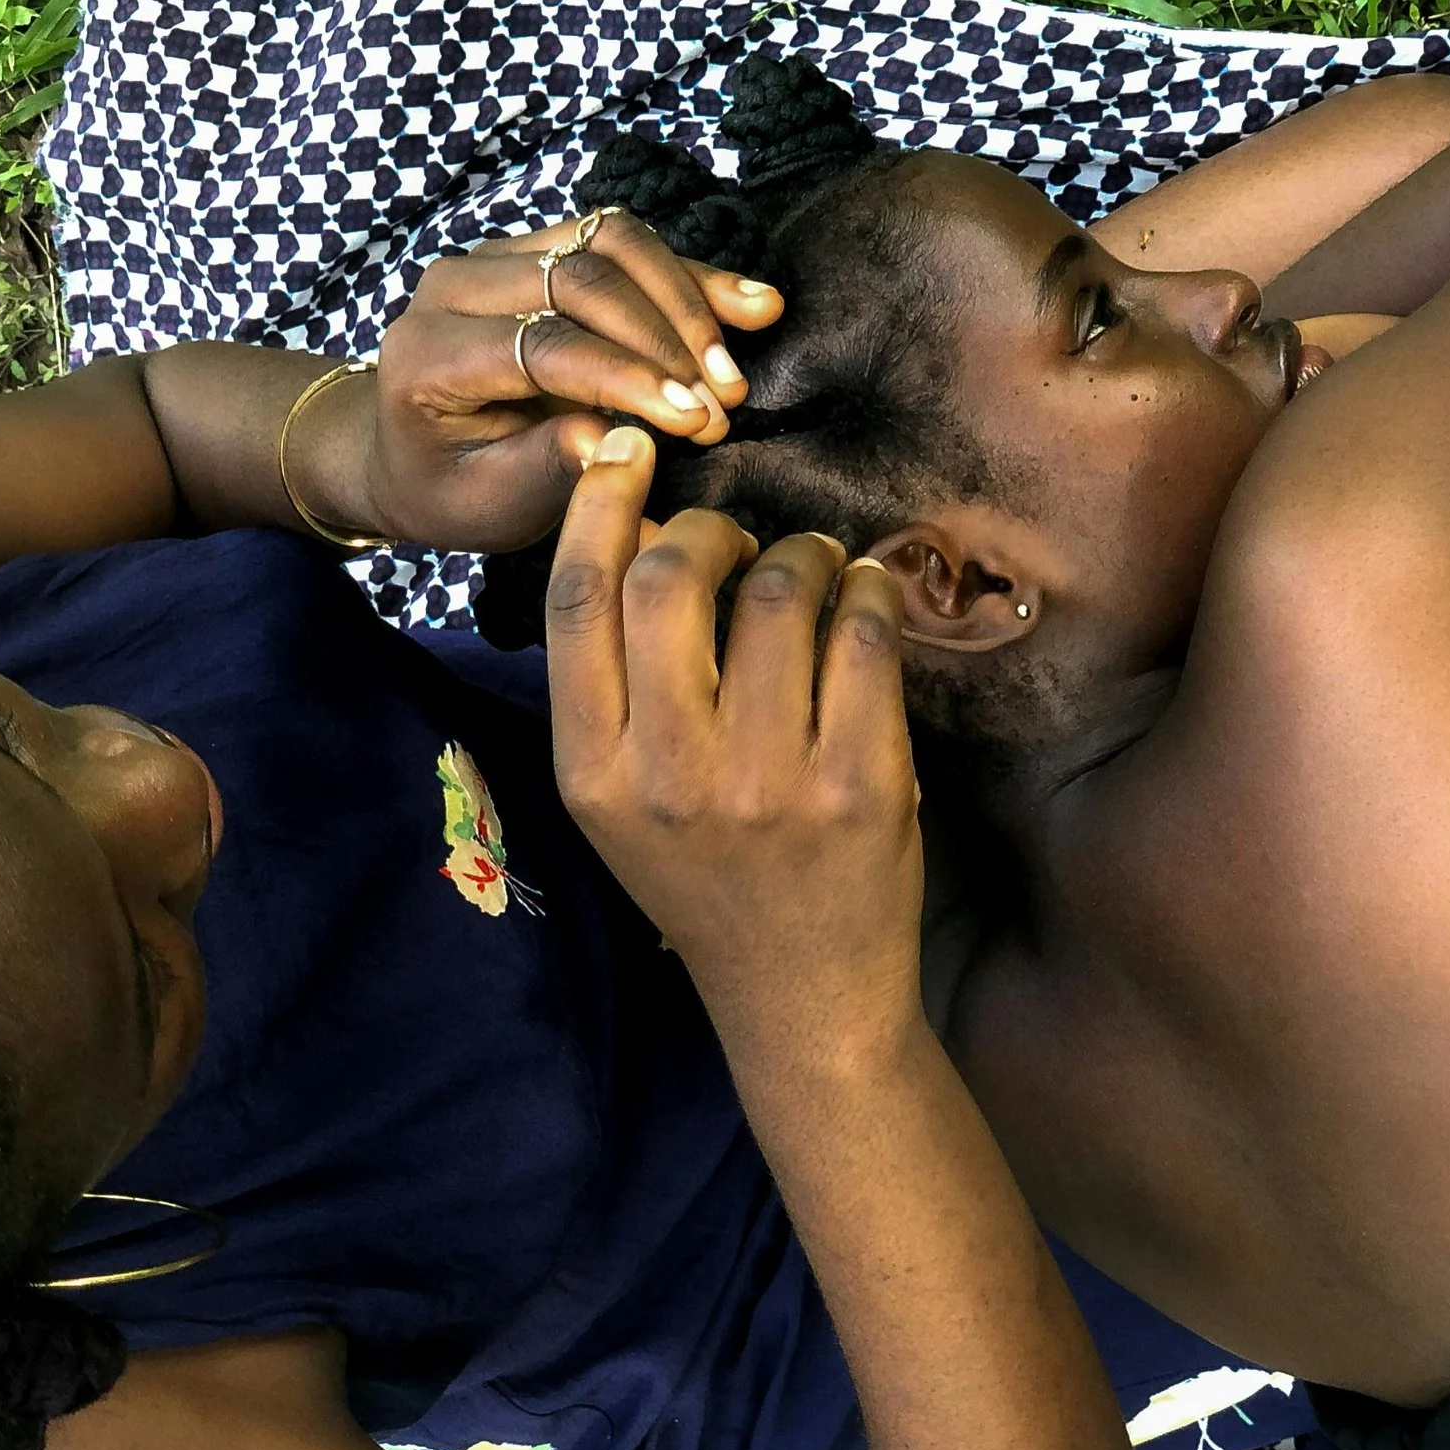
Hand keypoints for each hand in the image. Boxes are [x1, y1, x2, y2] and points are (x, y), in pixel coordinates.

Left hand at [300, 213, 783, 551]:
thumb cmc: (450, 487)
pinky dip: (688, 274)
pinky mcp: (540, 245)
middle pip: (582, 279)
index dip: (627, 377)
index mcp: (430, 353)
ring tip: (736, 366)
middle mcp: (455, 286)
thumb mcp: (488, 502)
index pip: (543, 345)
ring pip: (609, 241)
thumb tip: (621, 443)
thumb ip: (547, 468)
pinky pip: (621, 240)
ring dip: (687, 299)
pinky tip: (750, 306)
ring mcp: (499, 255)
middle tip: (725, 401)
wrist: (408, 450)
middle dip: (668, 338)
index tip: (696, 418)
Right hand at [546, 424, 923, 1055]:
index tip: (626, 451)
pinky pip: (863, 635)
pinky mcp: (858, 786)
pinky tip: (867, 597)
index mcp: (589, 772)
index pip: (580, 598)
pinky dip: (869, 591)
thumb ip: (614, 685)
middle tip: (739, 539)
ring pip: (777, 591)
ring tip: (817, 570)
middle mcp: (666, 775)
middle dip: (710, 528)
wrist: (800, 997)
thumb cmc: (704, 878)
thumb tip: (636, 530)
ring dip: (803, 553)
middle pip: (670, 576)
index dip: (601, 504)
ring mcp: (765, 783)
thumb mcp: (619, 799)